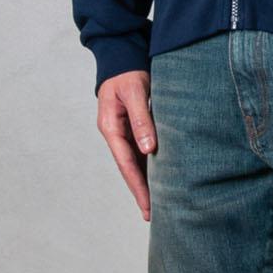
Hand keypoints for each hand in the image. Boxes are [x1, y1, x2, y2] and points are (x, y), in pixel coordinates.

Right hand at [97, 69, 156, 220]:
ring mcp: (124, 132)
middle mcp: (116, 134)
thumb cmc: (128, 72)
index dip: (138, 187)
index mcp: (111, 128)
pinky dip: (151, 166)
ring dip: (146, 182)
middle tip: (154, 216)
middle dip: (141, 192)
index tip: (148, 207)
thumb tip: (149, 149)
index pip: (126, 164)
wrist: (123, 56)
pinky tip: (162, 178)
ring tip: (160, 203)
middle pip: (129, 169)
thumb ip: (141, 119)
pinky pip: (142, 151)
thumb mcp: (134, 93)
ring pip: (136, 162)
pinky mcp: (134, 127)